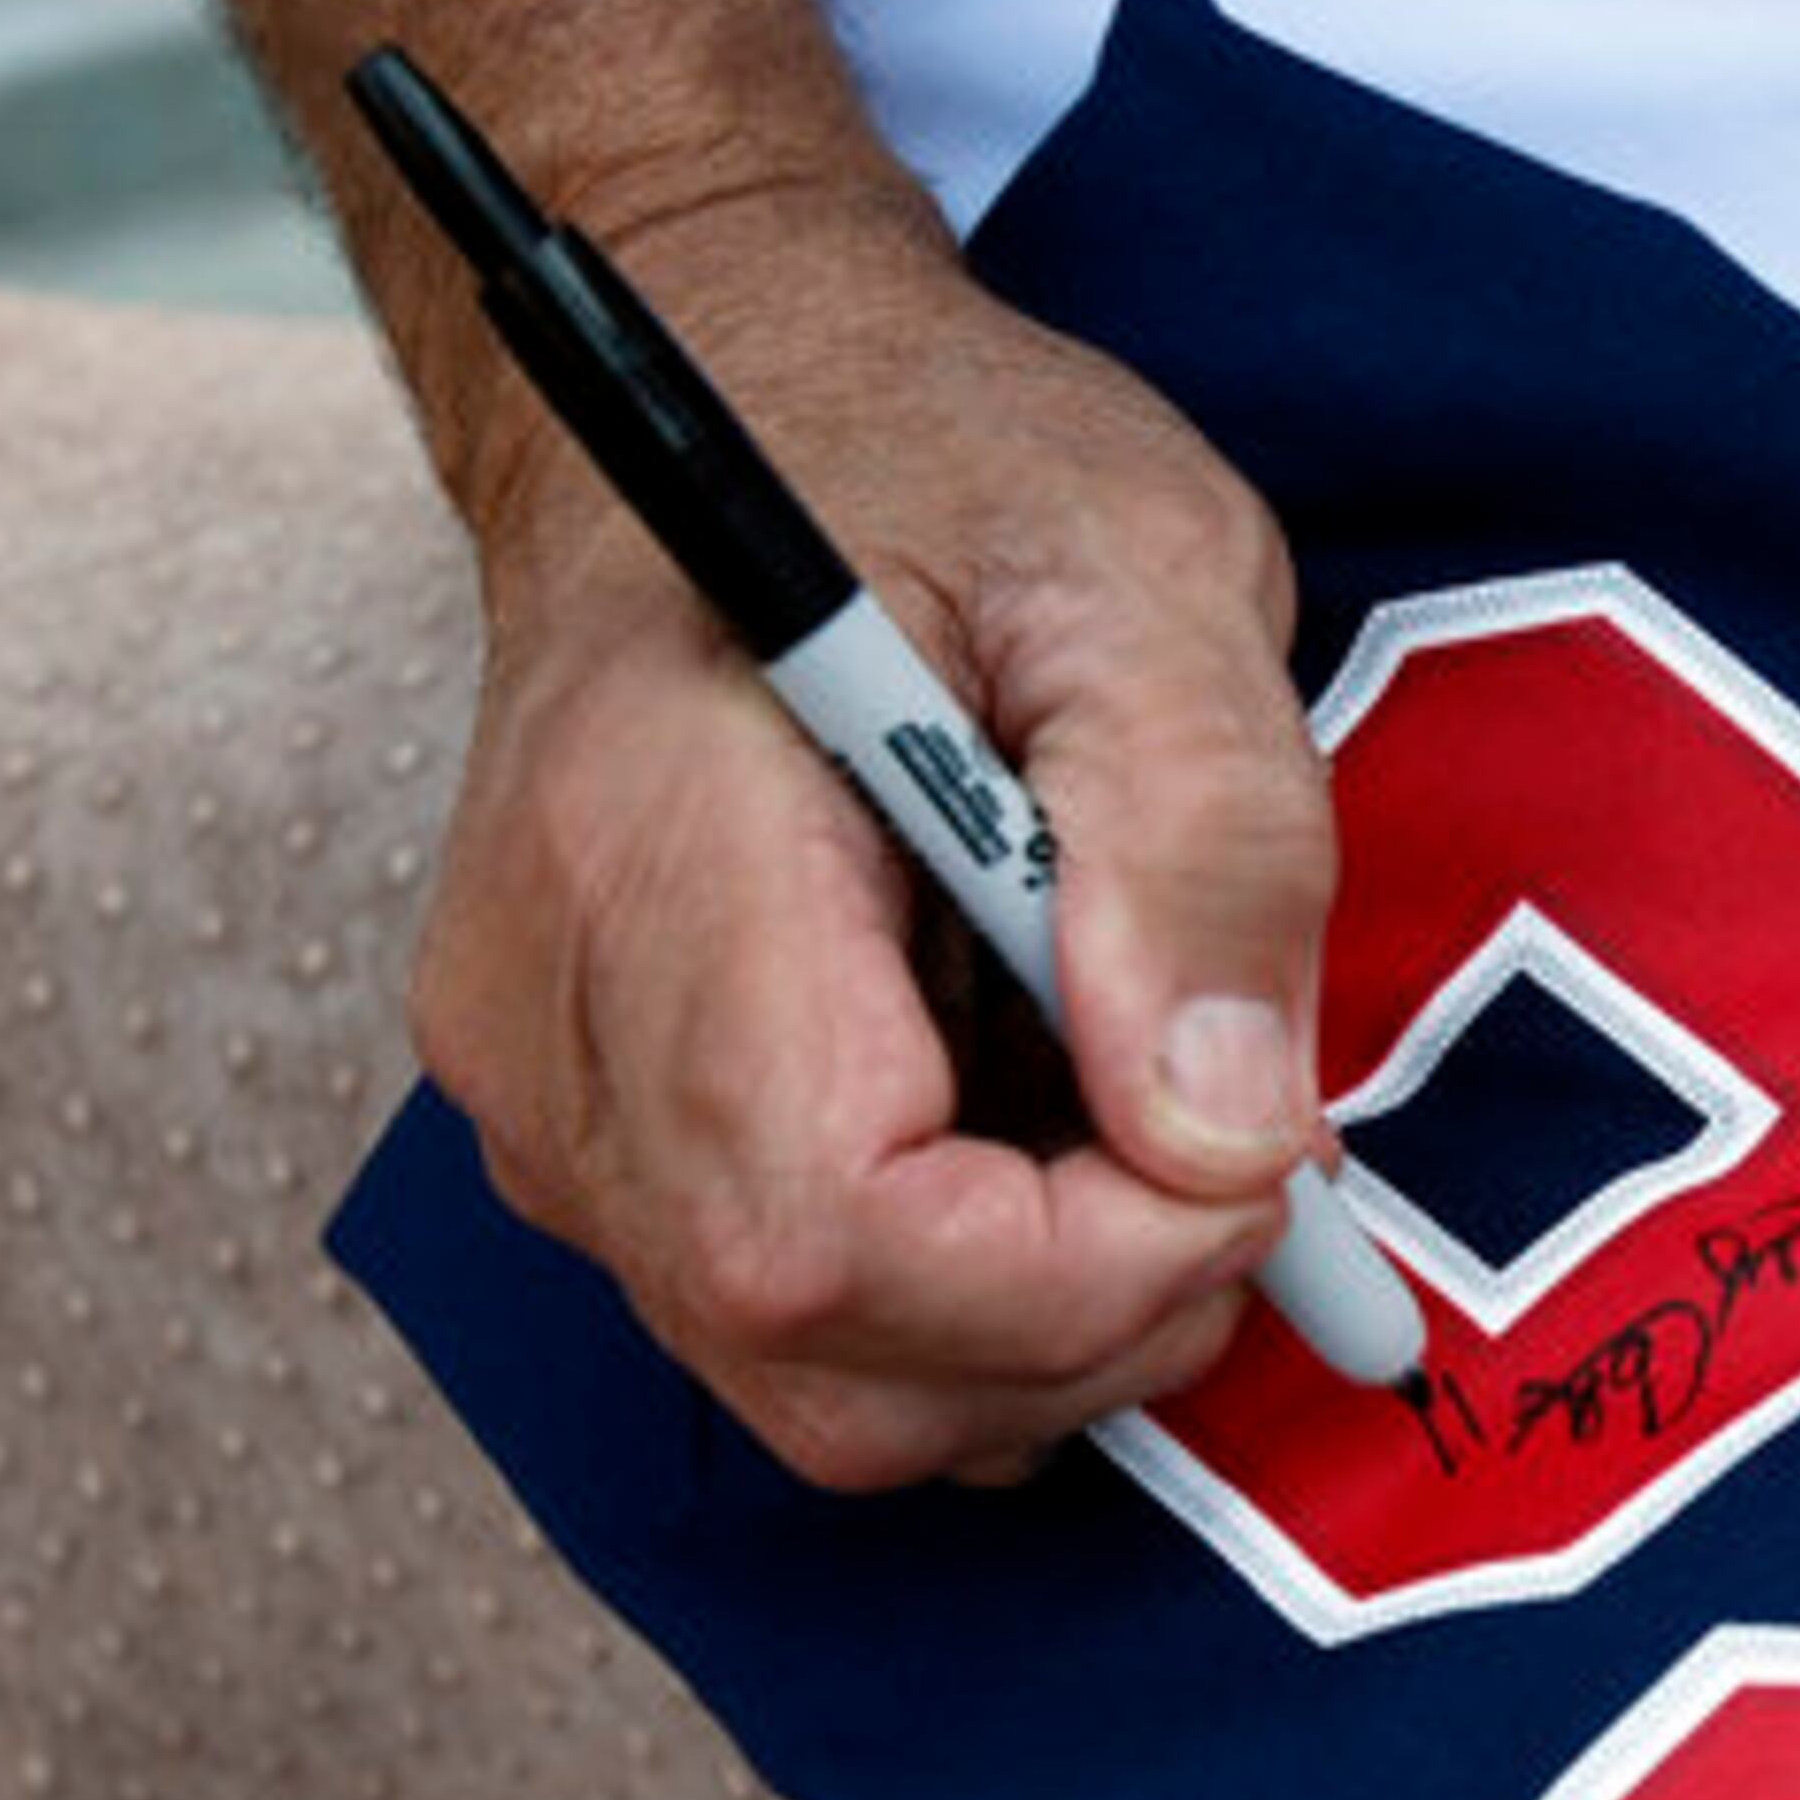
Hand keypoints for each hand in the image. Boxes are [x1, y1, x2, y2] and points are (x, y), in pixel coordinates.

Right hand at [414, 192, 1333, 1487]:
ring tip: (1136, 1110)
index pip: (831, 1230)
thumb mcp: (1149, 579)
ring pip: (826, 1391)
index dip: (1082, 1269)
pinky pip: (809, 1336)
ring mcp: (552, 1110)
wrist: (745, 408)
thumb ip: (1203, 842)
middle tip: (1232, 1158)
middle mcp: (550, 1025)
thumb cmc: (945, 469)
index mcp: (653, 856)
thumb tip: (1222, 1132)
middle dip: (1091, 1321)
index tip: (1248, 1159)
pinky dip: (982, 1301)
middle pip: (827, 1358)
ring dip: (1050, 1323)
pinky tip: (1044, 1125)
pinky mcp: (600, 1150)